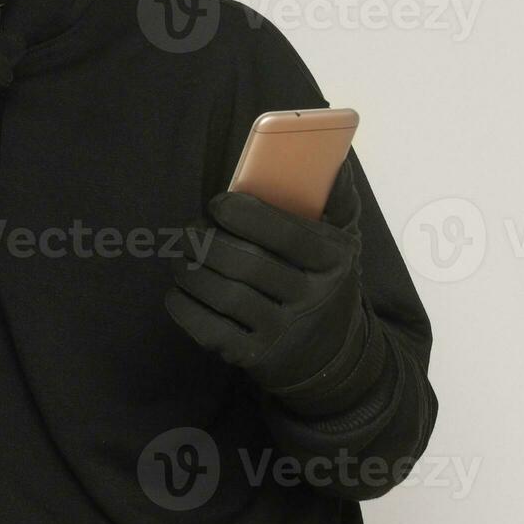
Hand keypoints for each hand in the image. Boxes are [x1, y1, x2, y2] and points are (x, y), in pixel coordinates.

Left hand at [166, 163, 365, 394]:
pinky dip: (185, 306)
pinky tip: (178, 291)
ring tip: (182, 256)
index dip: (243, 214)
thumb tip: (336, 162)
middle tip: (189, 231)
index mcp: (333, 263)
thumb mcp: (345, 246)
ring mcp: (283, 334)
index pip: (283, 233)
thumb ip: (338, 203)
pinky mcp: (256, 359)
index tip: (218, 204)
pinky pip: (209, 329)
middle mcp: (312, 300)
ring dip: (190, 270)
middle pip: (245, 263)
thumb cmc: (327, 286)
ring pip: (223, 294)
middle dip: (205, 241)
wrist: (334, 361)